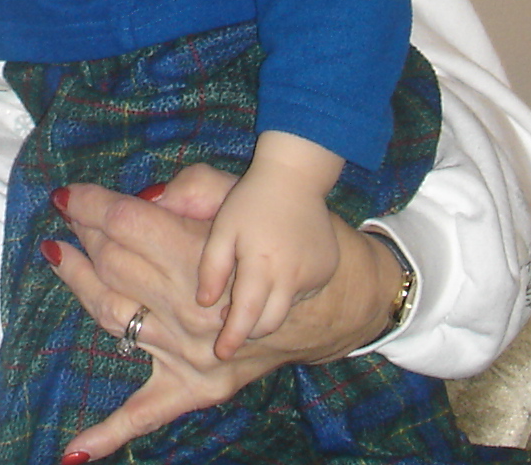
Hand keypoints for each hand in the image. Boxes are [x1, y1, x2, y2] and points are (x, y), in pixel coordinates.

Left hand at [44, 166, 404, 461]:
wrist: (329, 304)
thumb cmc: (280, 240)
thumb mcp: (240, 196)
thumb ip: (189, 190)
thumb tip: (139, 200)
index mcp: (200, 260)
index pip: (127, 225)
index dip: (90, 205)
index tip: (66, 195)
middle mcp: (190, 313)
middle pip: (115, 266)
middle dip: (86, 235)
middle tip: (71, 215)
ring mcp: (190, 358)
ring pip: (113, 317)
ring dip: (81, 285)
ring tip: (61, 258)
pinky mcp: (197, 390)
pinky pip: (146, 413)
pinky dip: (110, 433)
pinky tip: (75, 450)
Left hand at [197, 165, 341, 357]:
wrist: (296, 178)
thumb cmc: (252, 201)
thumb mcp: (223, 228)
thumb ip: (212, 267)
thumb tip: (204, 302)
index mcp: (263, 264)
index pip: (248, 314)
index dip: (233, 337)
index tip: (220, 353)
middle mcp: (293, 275)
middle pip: (270, 322)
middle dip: (249, 330)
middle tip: (232, 324)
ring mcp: (314, 274)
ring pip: (286, 307)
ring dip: (268, 306)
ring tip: (255, 282)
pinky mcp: (326, 269)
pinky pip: (302, 292)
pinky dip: (287, 289)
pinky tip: (278, 265)